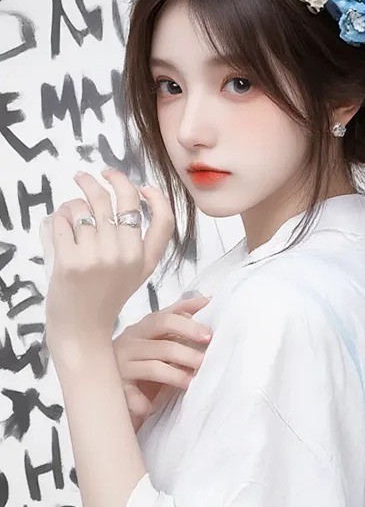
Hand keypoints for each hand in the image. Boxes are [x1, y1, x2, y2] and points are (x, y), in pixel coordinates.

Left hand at [40, 168, 173, 354]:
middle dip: (103, 179)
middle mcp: (126, 257)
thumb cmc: (103, 297)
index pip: (164, 220)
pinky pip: (64, 220)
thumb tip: (125, 192)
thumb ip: (137, 240)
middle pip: (121, 199)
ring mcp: (99, 258)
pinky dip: (58, 218)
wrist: (81, 329)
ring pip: (86, 206)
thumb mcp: (133, 273)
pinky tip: (59, 227)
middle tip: (87, 176)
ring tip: (69, 211)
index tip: (141, 185)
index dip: (156, 196)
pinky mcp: (72, 261)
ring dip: (73, 204)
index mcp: (144, 261)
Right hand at [113, 295, 212, 428]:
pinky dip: (141, 401)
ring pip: (153, 368)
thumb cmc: (140, 359)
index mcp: (141, 329)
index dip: (188, 325)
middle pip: (162, 343)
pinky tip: (150, 407)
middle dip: (186, 352)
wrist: (108, 385)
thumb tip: (206, 300)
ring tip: (191, 383)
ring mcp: (121, 366)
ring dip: (175, 376)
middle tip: (204, 362)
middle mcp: (130, 343)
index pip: (164, 319)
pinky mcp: (117, 388)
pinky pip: (131, 394)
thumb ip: (178, 318)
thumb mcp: (158, 337)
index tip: (209, 335)